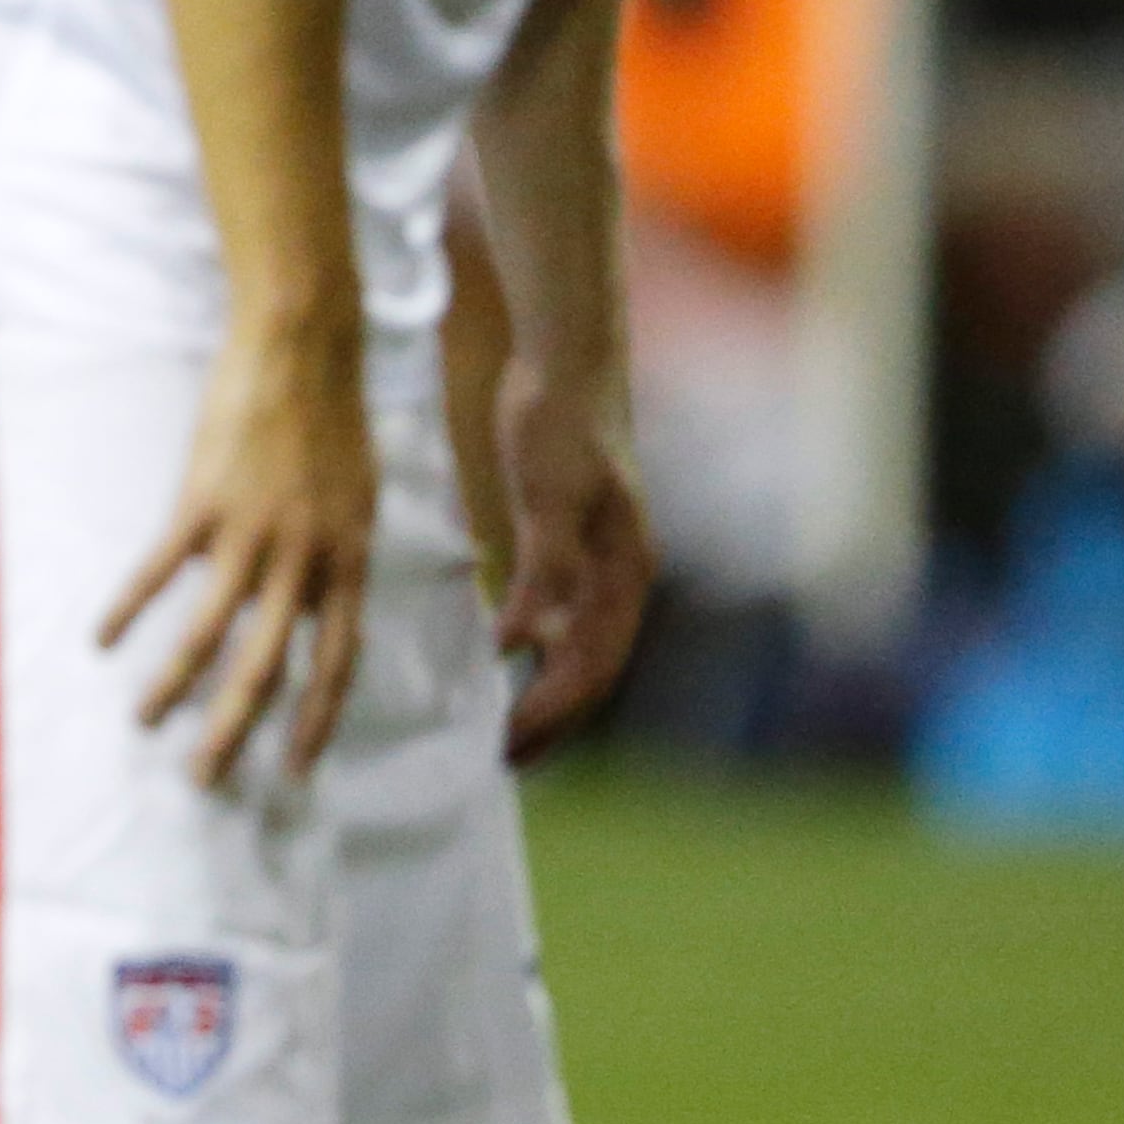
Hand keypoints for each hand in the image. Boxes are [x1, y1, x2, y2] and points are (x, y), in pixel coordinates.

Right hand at [102, 322, 379, 786]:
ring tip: (145, 722)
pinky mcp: (202, 503)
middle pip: (267, 664)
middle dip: (236, 728)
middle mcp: (303, 559)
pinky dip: (130, 606)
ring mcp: (250, 533)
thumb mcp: (359, 496)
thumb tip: (318, 601)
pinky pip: (161, 570)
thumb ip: (337, 555)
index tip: (295, 768)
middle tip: (207, 777)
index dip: (315, 719)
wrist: (303, 350)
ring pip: (209, 631)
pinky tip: (104, 637)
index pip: (337, 662)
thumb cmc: (333, 418)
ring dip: (174, 683)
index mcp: (348, 561)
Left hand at [491, 365, 650, 758]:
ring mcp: (602, 558)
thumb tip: (523, 642)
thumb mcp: (549, 496)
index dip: (552, 712)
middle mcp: (622, 574)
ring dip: (546, 690)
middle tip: (502, 762)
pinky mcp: (573, 540)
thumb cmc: (561, 422)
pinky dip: (535, 646)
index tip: (508, 747)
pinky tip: (499, 654)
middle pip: (591, 668)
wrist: (567, 360)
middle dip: (552, 718)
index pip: (591, 666)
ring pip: (578, 646)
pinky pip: (559, 614)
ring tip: (503, 727)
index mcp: (624, 571)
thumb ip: (544, 568)